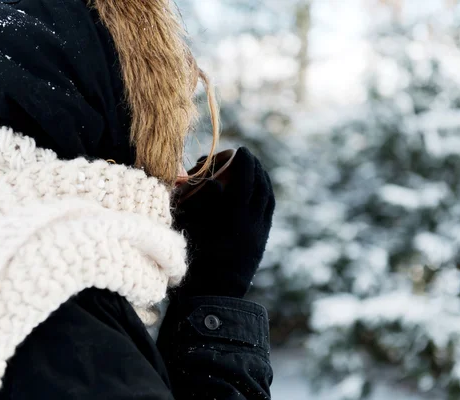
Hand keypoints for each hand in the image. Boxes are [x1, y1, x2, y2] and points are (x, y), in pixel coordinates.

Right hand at [173, 147, 274, 298]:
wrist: (215, 293)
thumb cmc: (195, 259)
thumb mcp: (191, 227)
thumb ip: (201, 201)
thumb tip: (212, 182)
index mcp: (234, 215)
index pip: (245, 178)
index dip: (244, 161)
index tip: (239, 149)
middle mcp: (253, 221)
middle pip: (260, 184)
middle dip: (254, 166)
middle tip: (244, 157)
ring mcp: (260, 231)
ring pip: (268, 197)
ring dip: (262, 179)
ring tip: (253, 170)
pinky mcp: (262, 240)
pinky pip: (269, 211)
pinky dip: (265, 195)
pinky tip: (257, 191)